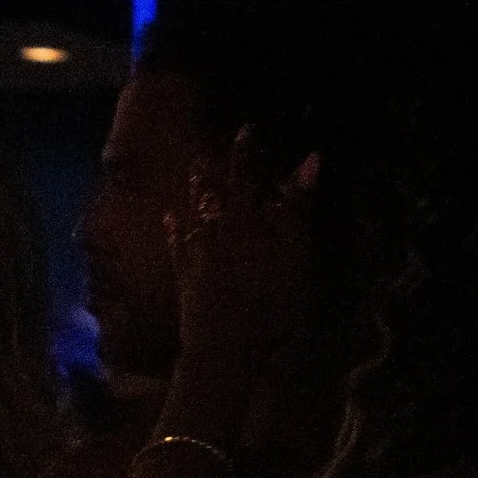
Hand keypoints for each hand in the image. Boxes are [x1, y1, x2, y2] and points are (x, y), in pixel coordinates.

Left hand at [166, 127, 315, 420]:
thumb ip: (297, 207)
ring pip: (192, 213)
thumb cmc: (267, 303)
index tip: (246, 129)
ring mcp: (194, 254)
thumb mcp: (293, 256)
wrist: (222, 347)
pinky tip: (168, 218)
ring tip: (193, 171)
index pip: (247, 177)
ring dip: (194, 192)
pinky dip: (173, 227)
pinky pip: (176, 244)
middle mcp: (214, 230)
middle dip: (214, 170)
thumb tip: (310, 159)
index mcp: (245, 221)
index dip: (247, 152)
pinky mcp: (183, 277)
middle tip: (208, 150)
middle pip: (212, 193)